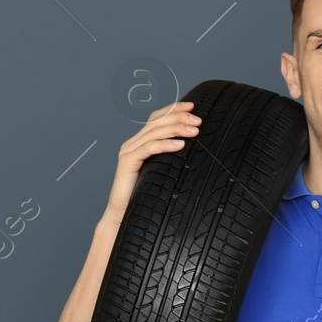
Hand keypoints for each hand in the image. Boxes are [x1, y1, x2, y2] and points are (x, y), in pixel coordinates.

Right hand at [104, 100, 199, 219]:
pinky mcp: (127, 162)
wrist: (123, 214)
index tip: (192, 107)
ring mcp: (128, 151)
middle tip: (198, 121)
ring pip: (154, 132)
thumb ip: (170, 158)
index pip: (156, 118)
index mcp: (139, 142)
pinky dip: (165, 144)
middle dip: (179, 117)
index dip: (173, 109)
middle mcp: (132, 143)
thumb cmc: (144, 195)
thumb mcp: (161, 171)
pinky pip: (148, 148)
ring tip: (194, 131)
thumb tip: (193, 148)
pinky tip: (180, 145)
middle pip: (157, 122)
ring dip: (176, 129)